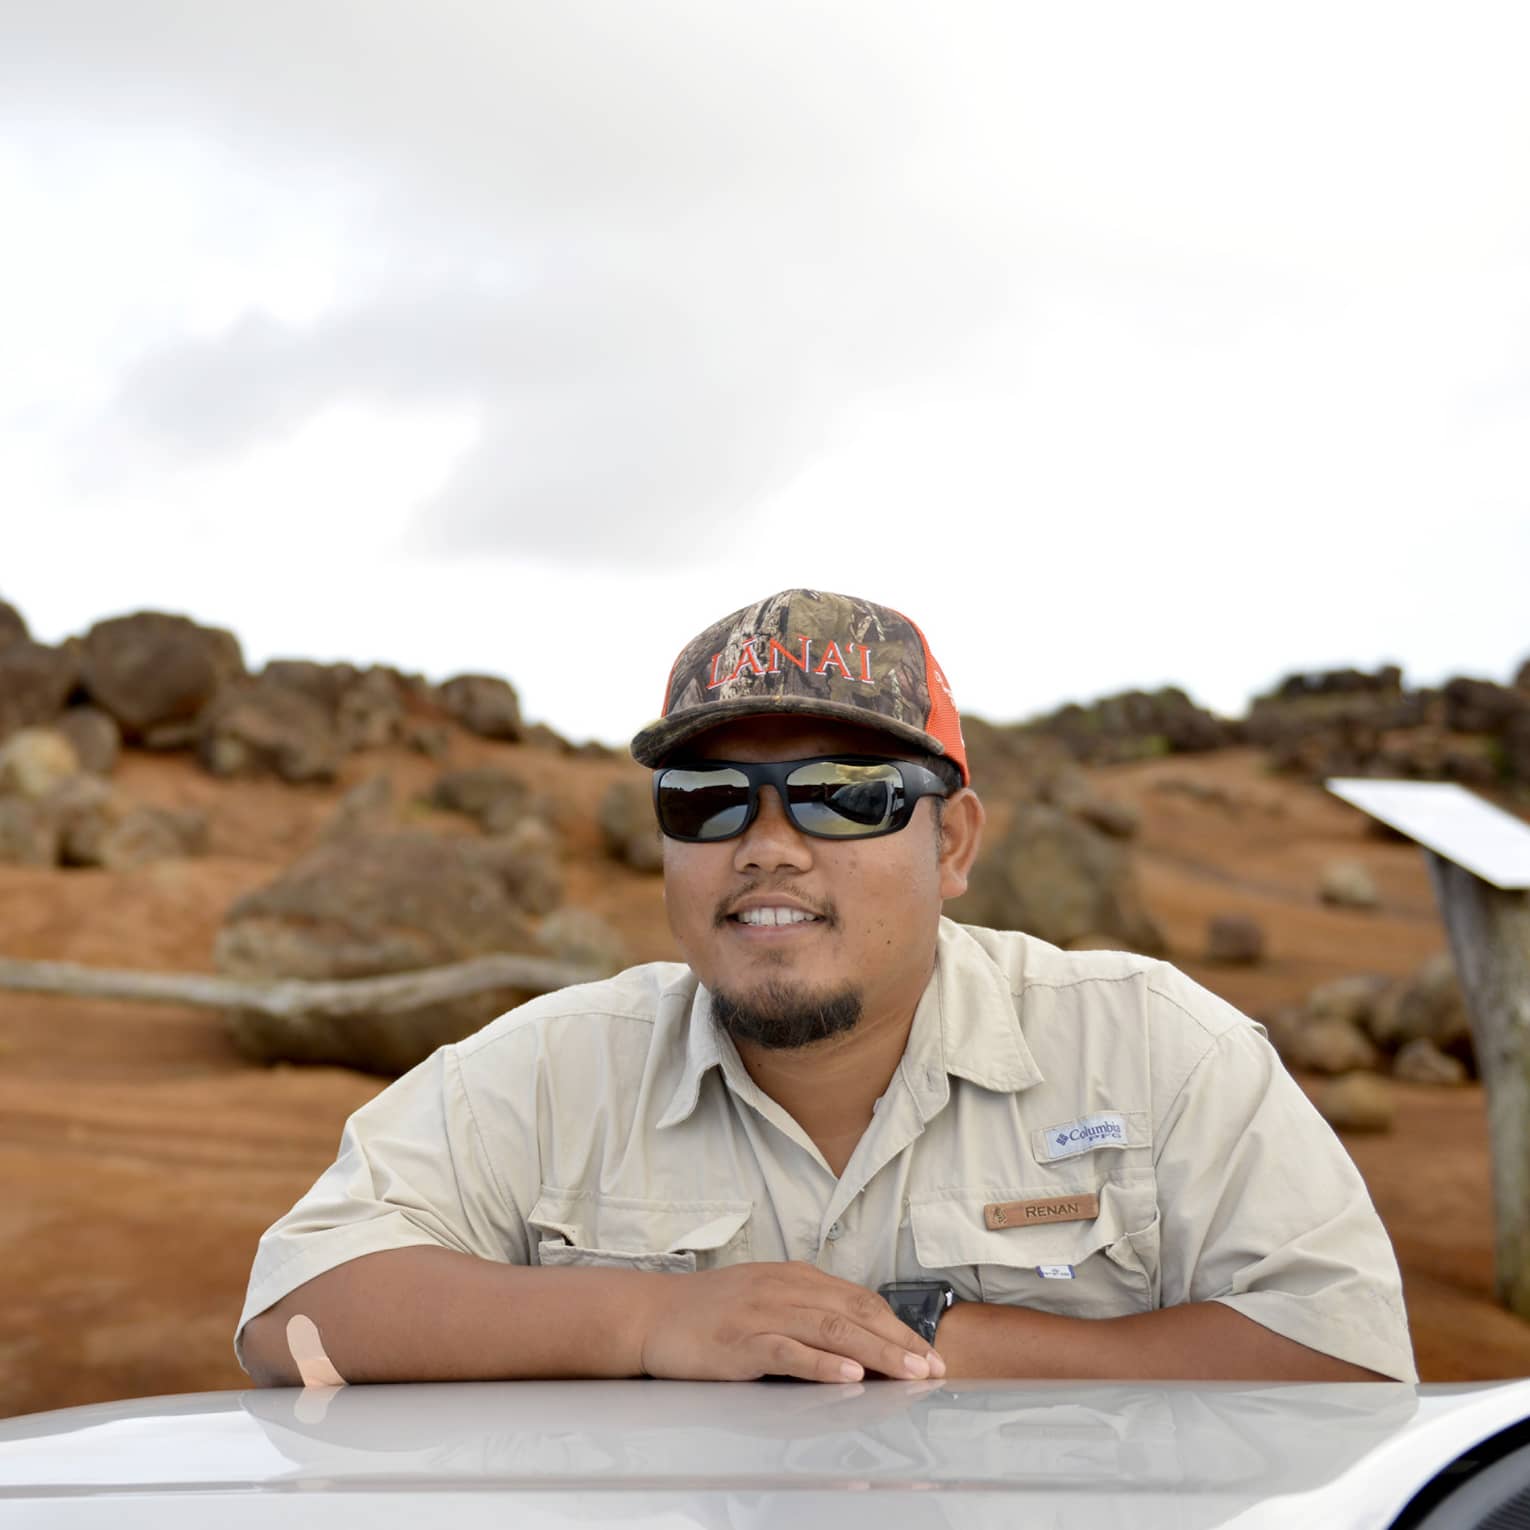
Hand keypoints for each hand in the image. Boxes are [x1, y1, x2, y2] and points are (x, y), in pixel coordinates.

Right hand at [637, 1261, 947, 1383]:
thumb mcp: (765, 1296)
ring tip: (907, 1372)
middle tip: (932, 1366)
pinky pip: (789, 1351)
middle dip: (899, 1341)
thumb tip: (856, 1336)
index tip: (926, 1352)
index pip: (858, 1299)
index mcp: (794, 1277)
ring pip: (831, 1330)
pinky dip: (823, 1363)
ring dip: (876, 1352)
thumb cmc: (710, 1312)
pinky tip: (849, 1375)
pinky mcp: (740, 1342)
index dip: (897, 1326)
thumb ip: (806, 1308)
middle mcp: (783, 1289)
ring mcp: (762, 1313)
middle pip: (853, 1313)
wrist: (651, 1313)